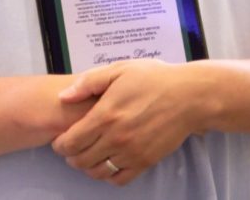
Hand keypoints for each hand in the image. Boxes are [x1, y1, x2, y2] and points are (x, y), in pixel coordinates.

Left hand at [51, 59, 205, 185]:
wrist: (188, 96)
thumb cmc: (153, 79)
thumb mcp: (119, 70)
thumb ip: (88, 83)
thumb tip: (63, 97)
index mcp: (105, 115)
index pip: (70, 142)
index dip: (60, 144)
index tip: (60, 140)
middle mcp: (115, 138)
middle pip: (80, 160)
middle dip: (71, 156)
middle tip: (72, 148)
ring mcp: (131, 152)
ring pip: (98, 172)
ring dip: (88, 167)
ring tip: (89, 156)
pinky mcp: (145, 161)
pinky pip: (119, 179)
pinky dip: (109, 175)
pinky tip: (108, 163)